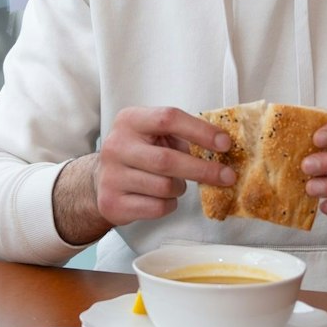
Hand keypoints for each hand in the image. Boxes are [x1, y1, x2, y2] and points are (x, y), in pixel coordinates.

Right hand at [93, 106, 234, 224]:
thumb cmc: (138, 153)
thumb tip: (223, 146)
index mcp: (129, 120)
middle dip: (203, 170)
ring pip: (164, 187)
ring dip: (180, 188)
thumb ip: (182, 135)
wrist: (99, 180)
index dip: (200, 131)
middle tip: (227, 176)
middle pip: (167, 159)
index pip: (168, 119)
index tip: (225, 144)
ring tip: (176, 184)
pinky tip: (162, 197)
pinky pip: (157, 207)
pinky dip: (169, 204)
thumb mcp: (153, 134)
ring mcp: (112, 175)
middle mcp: (117, 145)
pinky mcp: (112, 203)